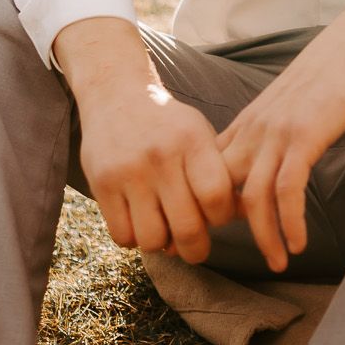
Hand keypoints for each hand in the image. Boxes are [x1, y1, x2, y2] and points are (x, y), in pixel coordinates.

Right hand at [74, 70, 237, 263]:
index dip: (221, 219)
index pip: (217, 198)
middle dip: (196, 249)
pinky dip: (133, 238)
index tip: (215, 216)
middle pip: (187, 229)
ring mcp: (129, 171)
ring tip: (163, 227)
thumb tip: (243, 216)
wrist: (117, 94)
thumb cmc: (169, 125)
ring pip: (152, 240)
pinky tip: (139, 220)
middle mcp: (161, 156)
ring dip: (161, 244)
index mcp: (192, 141)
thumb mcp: (200, 134)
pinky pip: (122, 236)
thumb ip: (220, 172)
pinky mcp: (102, 184)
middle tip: (194, 246)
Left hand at [216, 33, 344, 271]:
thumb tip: (258, 177)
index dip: (201, 209)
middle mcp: (252, 131)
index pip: (206, 174)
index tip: (208, 239)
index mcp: (245, 126)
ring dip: (263, 238)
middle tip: (231, 257)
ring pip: (252, 197)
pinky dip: (290, 222)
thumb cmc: (322, 79)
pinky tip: (300, 243)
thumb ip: (265, 140)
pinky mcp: (304, 136)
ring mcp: (276, 134)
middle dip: (218, 230)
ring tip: (279, 264)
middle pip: (217, 189)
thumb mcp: (282, 111)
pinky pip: (288, 189)